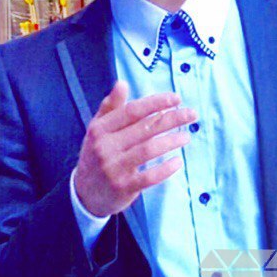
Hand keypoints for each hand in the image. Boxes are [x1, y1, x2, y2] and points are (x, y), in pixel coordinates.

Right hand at [73, 80, 197, 217]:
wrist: (84, 193)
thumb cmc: (96, 154)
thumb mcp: (97, 129)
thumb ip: (110, 107)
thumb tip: (122, 83)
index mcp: (99, 129)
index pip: (132, 111)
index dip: (156, 103)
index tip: (177, 98)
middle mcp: (105, 146)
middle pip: (144, 128)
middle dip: (171, 119)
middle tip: (192, 114)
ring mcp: (114, 168)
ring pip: (148, 150)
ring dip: (171, 141)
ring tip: (187, 136)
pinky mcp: (123, 187)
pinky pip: (149, 176)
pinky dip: (165, 169)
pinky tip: (178, 161)